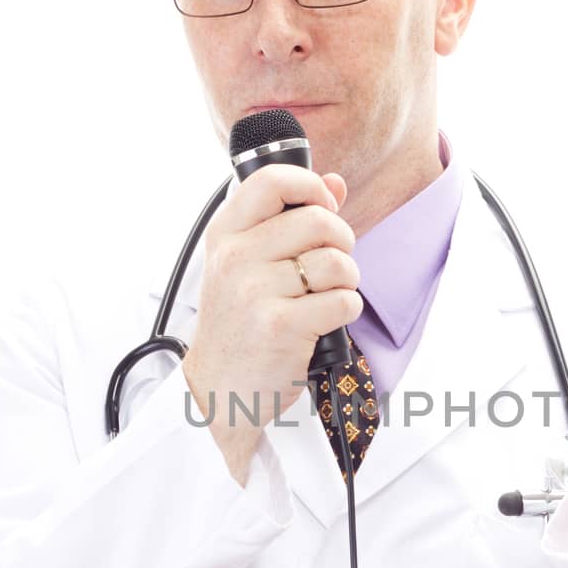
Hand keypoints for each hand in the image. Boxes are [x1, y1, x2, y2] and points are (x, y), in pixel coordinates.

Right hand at [182, 165, 361, 446]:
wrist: (220, 387)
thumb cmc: (240, 322)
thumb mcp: (248, 263)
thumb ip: (289, 218)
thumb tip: (335, 183)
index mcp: (226, 233)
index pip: (271, 180)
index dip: (311, 187)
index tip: (324, 208)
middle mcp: (235, 257)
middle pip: (319, 220)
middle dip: (342, 241)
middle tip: (332, 265)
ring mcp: (255, 292)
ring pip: (337, 262)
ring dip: (347, 279)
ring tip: (328, 294)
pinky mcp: (280, 326)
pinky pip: (344, 301)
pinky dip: (347, 310)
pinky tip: (326, 320)